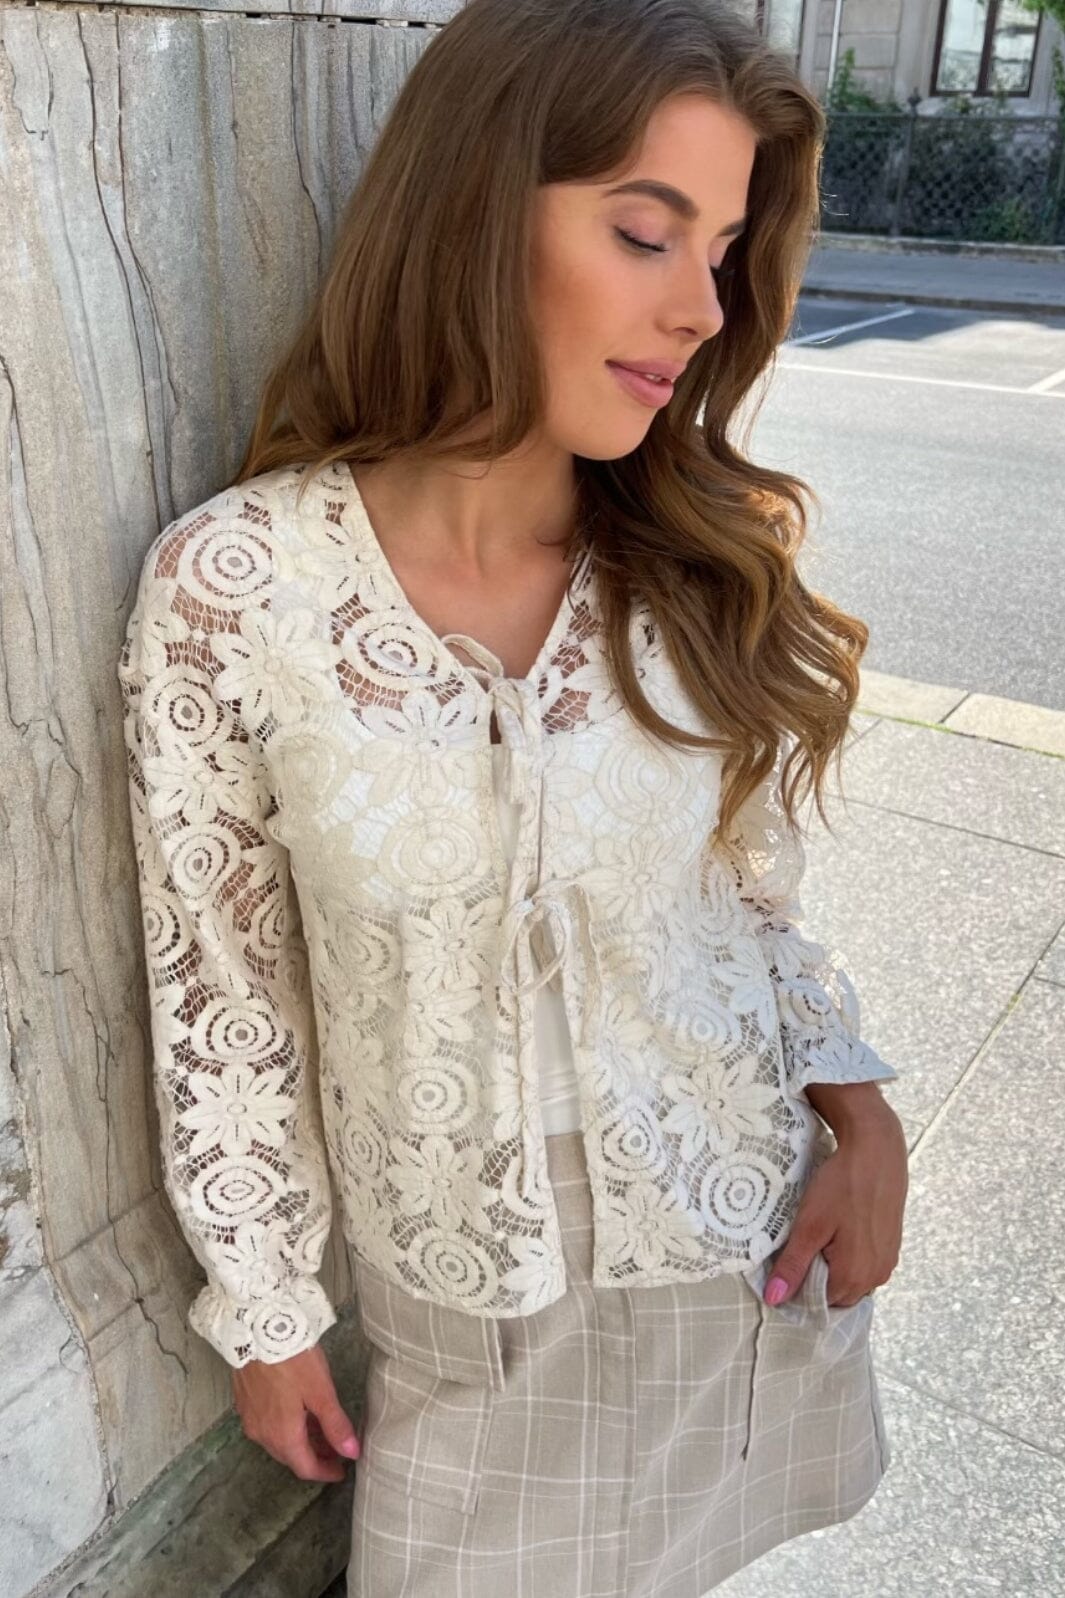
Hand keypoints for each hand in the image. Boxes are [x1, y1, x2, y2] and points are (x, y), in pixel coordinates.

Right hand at [232, 1341, 360, 1480]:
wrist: (256, 1328)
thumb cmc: (293, 1359)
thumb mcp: (321, 1391)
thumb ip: (336, 1424)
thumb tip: (353, 1453)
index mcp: (282, 1435)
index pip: (305, 1468)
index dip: (325, 1472)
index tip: (341, 1470)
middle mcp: (261, 1434)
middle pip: (290, 1457)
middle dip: (314, 1457)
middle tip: (335, 1450)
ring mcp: (250, 1418)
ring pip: (277, 1442)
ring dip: (300, 1442)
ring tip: (321, 1431)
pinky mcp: (244, 1402)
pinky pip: (267, 1426)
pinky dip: (286, 1428)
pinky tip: (298, 1413)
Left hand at [763, 1101, 907, 1307]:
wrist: (877, 1151)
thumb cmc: (842, 1186)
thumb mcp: (810, 1225)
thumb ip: (793, 1265)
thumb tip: (774, 1299)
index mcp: (855, 1277)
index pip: (819, 1304)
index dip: (798, 1288)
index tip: (785, 1265)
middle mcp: (876, 1277)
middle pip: (837, 1295)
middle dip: (817, 1280)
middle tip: (801, 1246)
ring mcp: (887, 1262)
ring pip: (852, 1281)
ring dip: (833, 1268)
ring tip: (819, 1236)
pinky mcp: (892, 1247)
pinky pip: (865, 1265)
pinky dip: (849, 1257)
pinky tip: (838, 1231)